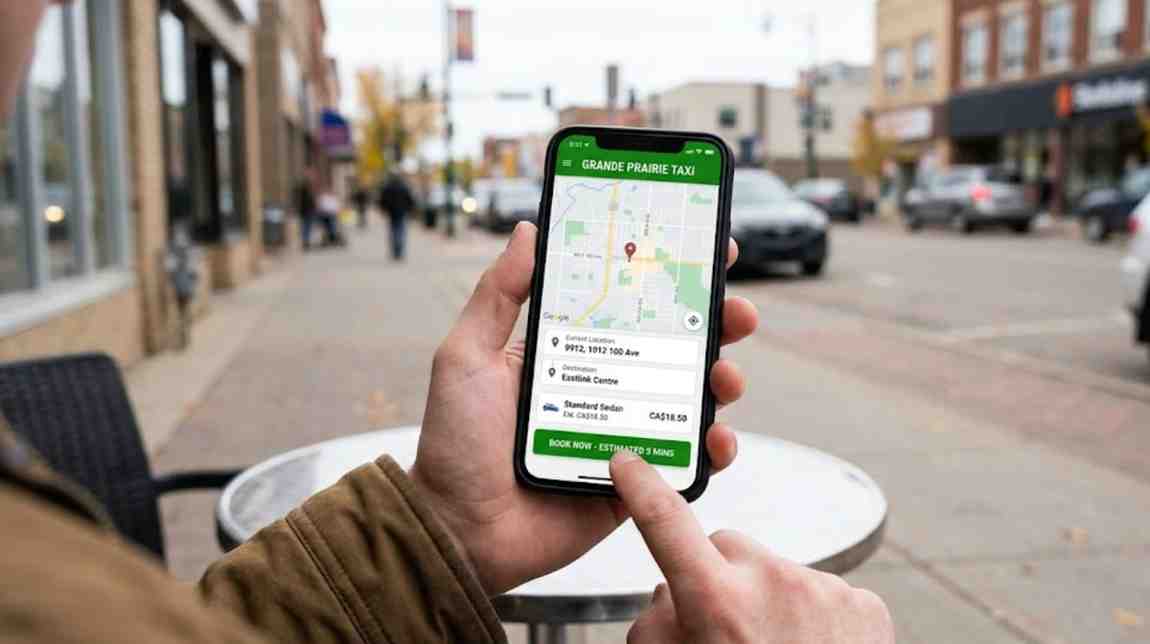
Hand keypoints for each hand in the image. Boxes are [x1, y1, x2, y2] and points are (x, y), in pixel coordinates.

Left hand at [410, 222, 758, 594]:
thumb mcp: (467, 356)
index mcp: (569, 351)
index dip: (668, 277)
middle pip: (675, 346)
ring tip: (726, 375)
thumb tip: (529, 230)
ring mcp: (624, 433)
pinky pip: (687, 460)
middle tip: (736, 311)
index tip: (703, 249)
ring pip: (690, 398)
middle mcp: (604, 387)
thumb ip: (498, 295)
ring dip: (722, 379)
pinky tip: (718, 436)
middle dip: (715, 323)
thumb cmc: (455, 443)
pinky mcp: (637, 480)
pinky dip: (714, 447)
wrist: (458, 531)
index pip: (628, 304)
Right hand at [611, 450, 894, 642]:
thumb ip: (658, 625)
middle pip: (726, 547)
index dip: (642, 487)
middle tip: (727, 628)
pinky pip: (823, 591)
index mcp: (718, 603)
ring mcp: (824, 590)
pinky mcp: (865, 604)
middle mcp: (773, 584)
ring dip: (770, 599)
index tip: (628, 463)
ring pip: (776, 571)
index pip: (666, 523)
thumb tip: (669, 594)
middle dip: (718, 575)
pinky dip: (815, 617)